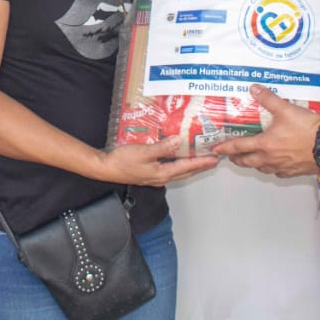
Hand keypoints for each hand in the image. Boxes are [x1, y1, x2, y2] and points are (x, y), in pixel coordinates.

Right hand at [98, 136, 218, 185]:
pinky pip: (169, 170)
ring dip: (190, 167)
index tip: (215, 159)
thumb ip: (162, 148)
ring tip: (199, 160)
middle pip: (185, 172)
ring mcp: (154, 177)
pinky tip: (176, 158)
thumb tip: (179, 141)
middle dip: (200, 167)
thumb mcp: (143, 152)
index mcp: (162, 173)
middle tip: (213, 160)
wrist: (105, 169)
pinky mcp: (148, 174)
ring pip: (178, 172)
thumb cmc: (122, 161)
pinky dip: (178, 165)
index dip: (202, 163)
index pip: (187, 167)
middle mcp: (161, 177)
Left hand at [212, 85, 319, 176]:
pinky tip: (273, 164)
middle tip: (230, 155)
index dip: (225, 148)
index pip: (239, 147)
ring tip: (249, 159)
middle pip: (247, 162)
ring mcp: (281, 167)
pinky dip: (270, 168)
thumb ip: (269, 99)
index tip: (216, 149)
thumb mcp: (286, 109)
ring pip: (261, 168)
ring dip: (252, 164)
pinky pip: (276, 172)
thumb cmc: (307, 130)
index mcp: (265, 144)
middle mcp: (270, 158)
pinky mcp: (293, 172)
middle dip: (236, 159)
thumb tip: (254, 89)